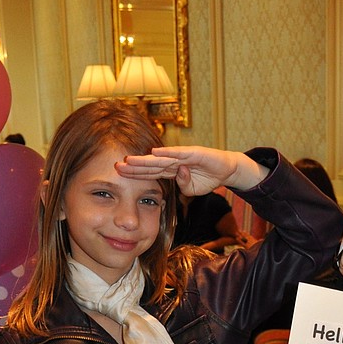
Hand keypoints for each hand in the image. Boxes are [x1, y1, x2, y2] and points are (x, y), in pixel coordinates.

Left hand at [116, 146, 266, 193]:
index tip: (119, 175)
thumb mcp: (192, 190)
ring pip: (160, 159)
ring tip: (129, 160)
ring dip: (144, 160)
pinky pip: (178, 154)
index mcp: (171, 171)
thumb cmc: (208, 178)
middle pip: (149, 165)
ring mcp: (182, 156)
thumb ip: (182, 187)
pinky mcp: (194, 153)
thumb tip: (178, 180)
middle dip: (133, 167)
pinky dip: (166, 154)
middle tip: (116, 166)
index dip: (135, 174)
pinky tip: (154, 153)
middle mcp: (173, 161)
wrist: (227, 169)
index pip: (149, 173)